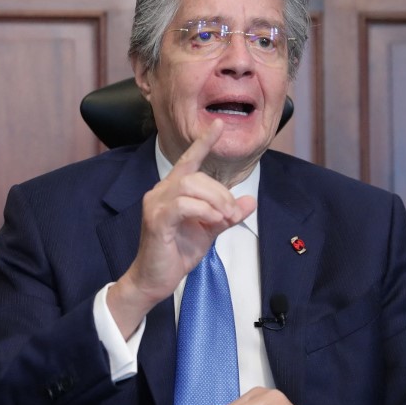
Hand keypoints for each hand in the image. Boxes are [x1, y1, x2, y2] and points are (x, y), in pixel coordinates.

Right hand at [107, 121, 256, 336]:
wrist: (154, 280)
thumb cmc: (177, 253)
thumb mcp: (210, 230)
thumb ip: (227, 214)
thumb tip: (250, 201)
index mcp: (173, 190)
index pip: (189, 160)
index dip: (203, 142)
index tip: (218, 124)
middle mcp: (161, 191)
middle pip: (196, 175)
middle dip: (221, 192)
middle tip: (233, 214)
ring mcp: (155, 204)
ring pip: (190, 186)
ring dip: (215, 201)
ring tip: (224, 218)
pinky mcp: (156, 219)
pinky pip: (183, 205)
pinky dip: (203, 211)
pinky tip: (210, 222)